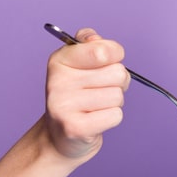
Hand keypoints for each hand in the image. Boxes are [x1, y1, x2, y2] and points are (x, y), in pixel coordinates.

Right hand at [44, 28, 129, 160]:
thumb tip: (94, 39)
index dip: (116, 55)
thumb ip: (89, 43)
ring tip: (95, 107)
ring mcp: (64, 105)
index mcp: (59, 60)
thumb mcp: (77, 63)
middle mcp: (58, 81)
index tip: (109, 62)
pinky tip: (95, 120)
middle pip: (117, 73)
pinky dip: (111, 119)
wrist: (60, 137)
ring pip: (117, 96)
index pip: (103, 50)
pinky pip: (115, 115)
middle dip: (117, 83)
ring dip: (113, 103)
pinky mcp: (75, 128)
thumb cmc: (76, 96)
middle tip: (100, 90)